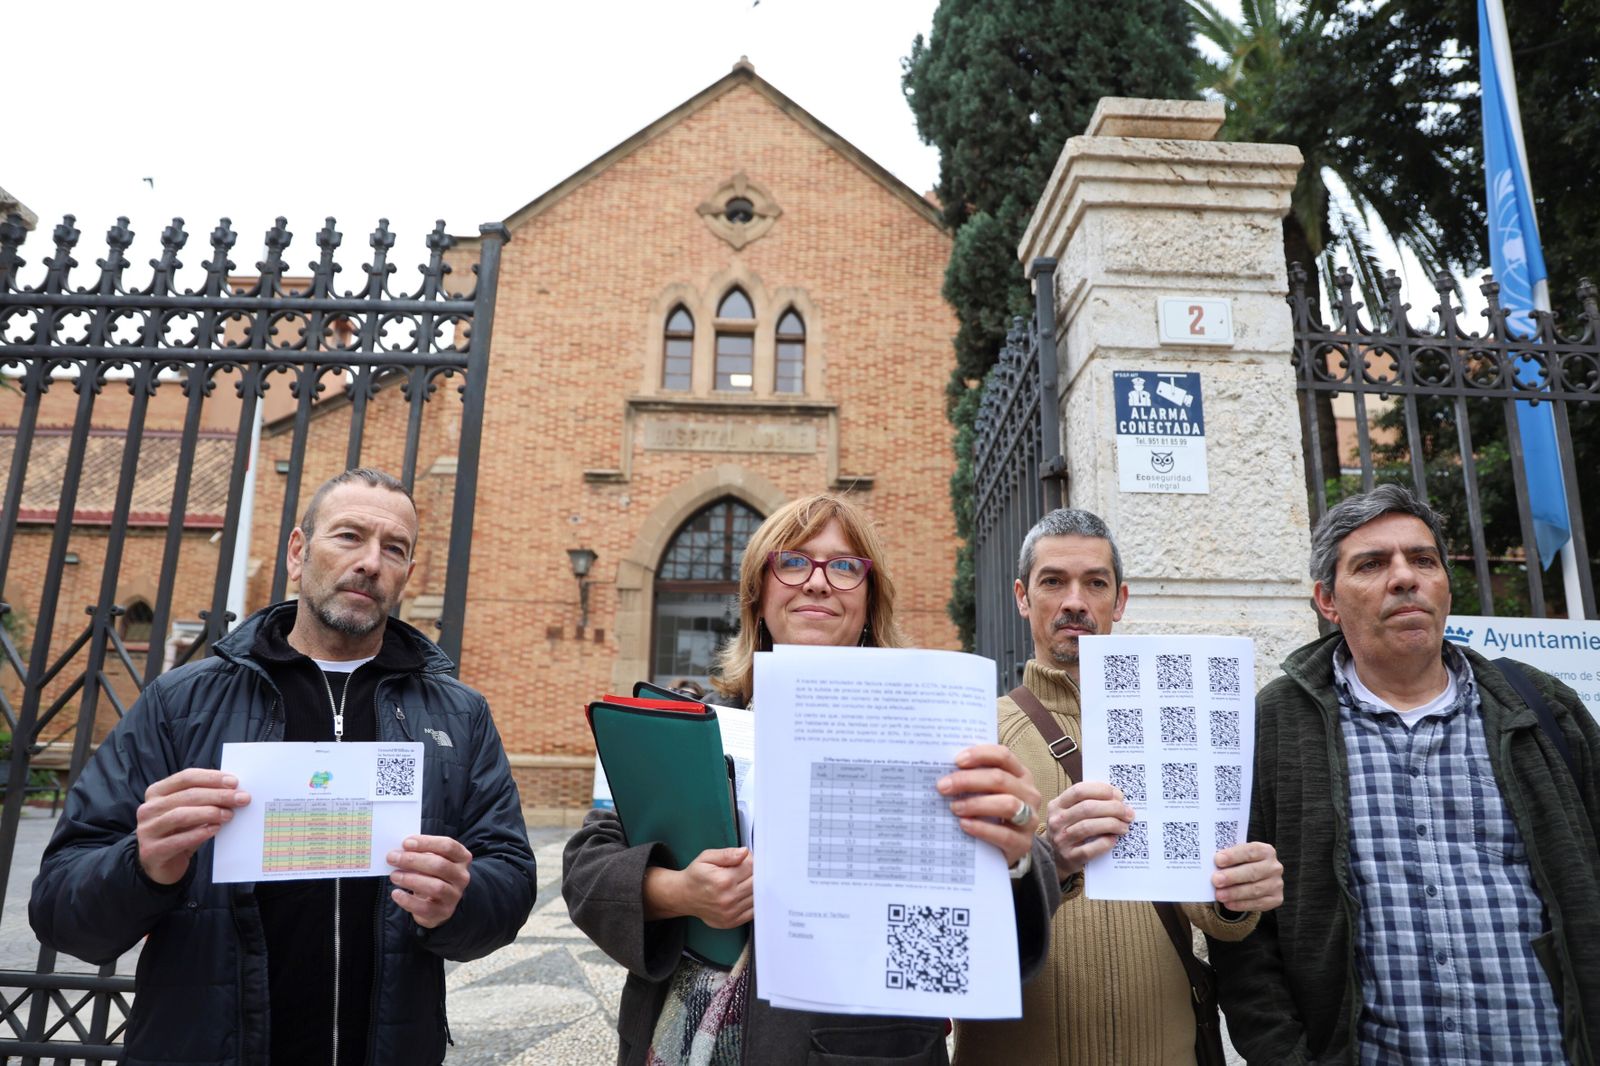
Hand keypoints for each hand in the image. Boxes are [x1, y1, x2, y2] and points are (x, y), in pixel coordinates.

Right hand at [136, 768, 250, 884]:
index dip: (212, 778)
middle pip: (187, 795)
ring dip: (210, 813)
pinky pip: (179, 840)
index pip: (186, 777)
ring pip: (181, 815)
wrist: (162, 865)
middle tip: (241, 798)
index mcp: (157, 792)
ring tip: (229, 815)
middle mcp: (148, 809)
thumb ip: (204, 799)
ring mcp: (147, 830)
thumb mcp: (189, 811)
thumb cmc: (180, 832)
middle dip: (218, 795)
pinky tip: (215, 829)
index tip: (234, 782)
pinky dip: (200, 833)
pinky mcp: (152, 851)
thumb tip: (234, 790)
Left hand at [387, 835, 472, 928]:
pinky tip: (396, 893)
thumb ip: (420, 853)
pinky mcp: (443, 912)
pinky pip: (425, 907)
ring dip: (411, 880)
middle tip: (392, 858)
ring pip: (435, 887)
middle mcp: (462, 876)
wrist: (438, 902)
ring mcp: (454, 896)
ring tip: (394, 876)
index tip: (405, 843)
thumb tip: (399, 850)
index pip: (448, 846)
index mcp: (462, 858)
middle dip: (413, 860)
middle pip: (440, 865)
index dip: (426, 843)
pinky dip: (408, 900)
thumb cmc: (432, 875)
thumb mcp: (432, 860)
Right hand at [643, 847, 752, 928]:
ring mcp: (731, 912)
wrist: (684, 896)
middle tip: (746, 870)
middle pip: (757, 882)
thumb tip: (745, 852)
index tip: (745, 859)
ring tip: (744, 882)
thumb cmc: (696, 875)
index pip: (751, 867)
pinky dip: (753, 902)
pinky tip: (745, 894)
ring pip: (757, 896)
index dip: (751, 860)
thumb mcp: (706, 857)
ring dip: (755, 888)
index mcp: (723, 880)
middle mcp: (728, 898)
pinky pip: (753, 911)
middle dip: (755, 873)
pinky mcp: (732, 922)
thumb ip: (727, 854)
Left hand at [938, 744, 1042, 867]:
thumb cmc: (991, 812)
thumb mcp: (987, 792)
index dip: (980, 755)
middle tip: (943, 787)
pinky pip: (1004, 834)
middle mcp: (1028, 793)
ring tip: (954, 807)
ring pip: (1007, 804)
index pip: (1003, 756)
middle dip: (968, 781)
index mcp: (1020, 774)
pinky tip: (964, 825)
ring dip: (976, 804)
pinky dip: (981, 828)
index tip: (956, 761)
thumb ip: (974, 779)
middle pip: (1000, 779)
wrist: (1005, 847)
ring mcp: (1029, 819)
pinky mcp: (1024, 843)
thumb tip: (945, 773)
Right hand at [1046, 780, 1134, 879]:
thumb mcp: (1070, 813)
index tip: (1118, 795)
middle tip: (1127, 813)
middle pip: (1087, 808)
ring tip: (1124, 826)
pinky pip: (1090, 849)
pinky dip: (1105, 843)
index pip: (1079, 790)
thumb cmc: (1069, 830)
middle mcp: (1057, 821)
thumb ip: (1087, 803)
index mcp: (1057, 805)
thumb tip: (1118, 799)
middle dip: (1113, 808)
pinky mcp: (1069, 857)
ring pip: (1089, 827)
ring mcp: (1061, 839)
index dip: (1102, 790)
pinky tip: (1114, 839)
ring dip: (1112, 824)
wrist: (1055, 858)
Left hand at [1212, 841, 1282, 911]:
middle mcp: (1274, 867)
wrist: (1254, 876)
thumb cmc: (1241, 863)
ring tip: (1219, 895)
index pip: (1250, 851)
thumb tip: (1210, 865)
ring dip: (1235, 893)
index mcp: (1265, 850)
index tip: (1218, 860)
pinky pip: (1258, 903)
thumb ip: (1228, 858)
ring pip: (1255, 890)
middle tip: (1216, 880)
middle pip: (1253, 872)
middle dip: (1232, 877)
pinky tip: (1228, 904)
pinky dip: (1241, 904)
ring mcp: (1276, 884)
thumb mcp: (1237, 855)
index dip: (1234, 856)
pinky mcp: (1275, 899)